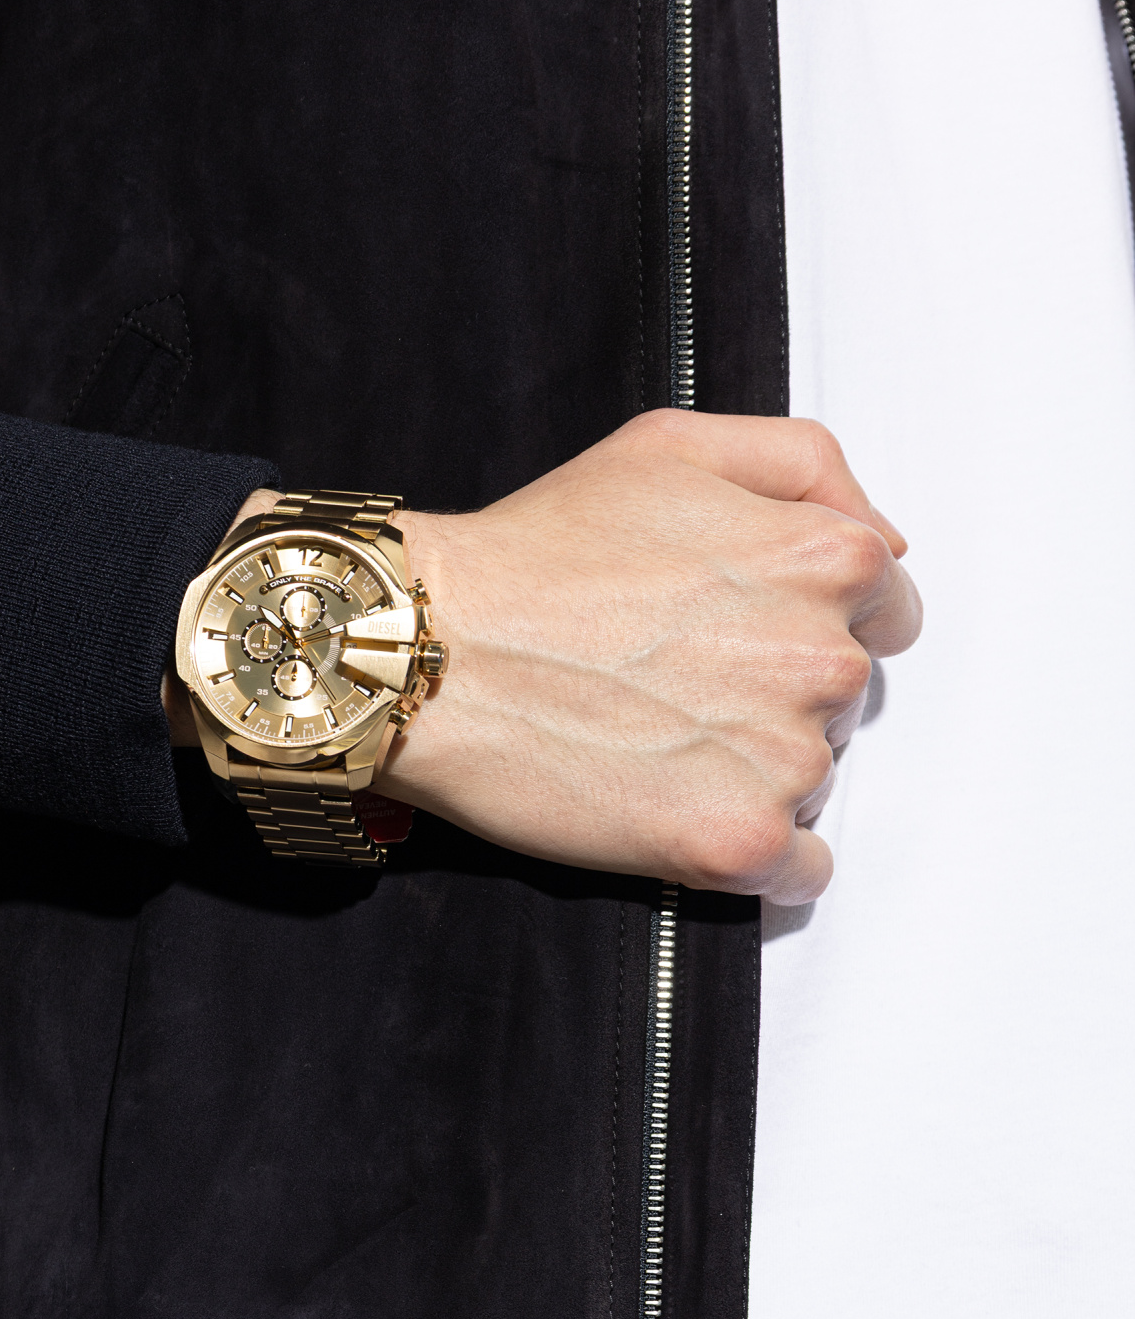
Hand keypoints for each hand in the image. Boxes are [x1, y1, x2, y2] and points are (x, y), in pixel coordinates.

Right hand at [168, 412, 920, 901]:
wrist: (432, 654)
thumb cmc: (535, 554)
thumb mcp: (674, 444)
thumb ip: (807, 469)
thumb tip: (884, 540)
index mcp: (827, 560)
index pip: (887, 611)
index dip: (808, 621)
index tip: (740, 634)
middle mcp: (825, 660)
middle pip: (846, 702)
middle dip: (777, 697)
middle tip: (675, 686)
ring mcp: (786, 758)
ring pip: (816, 782)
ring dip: (754, 773)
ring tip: (656, 744)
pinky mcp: (737, 843)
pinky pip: (800, 874)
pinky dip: (757, 859)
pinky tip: (687, 818)